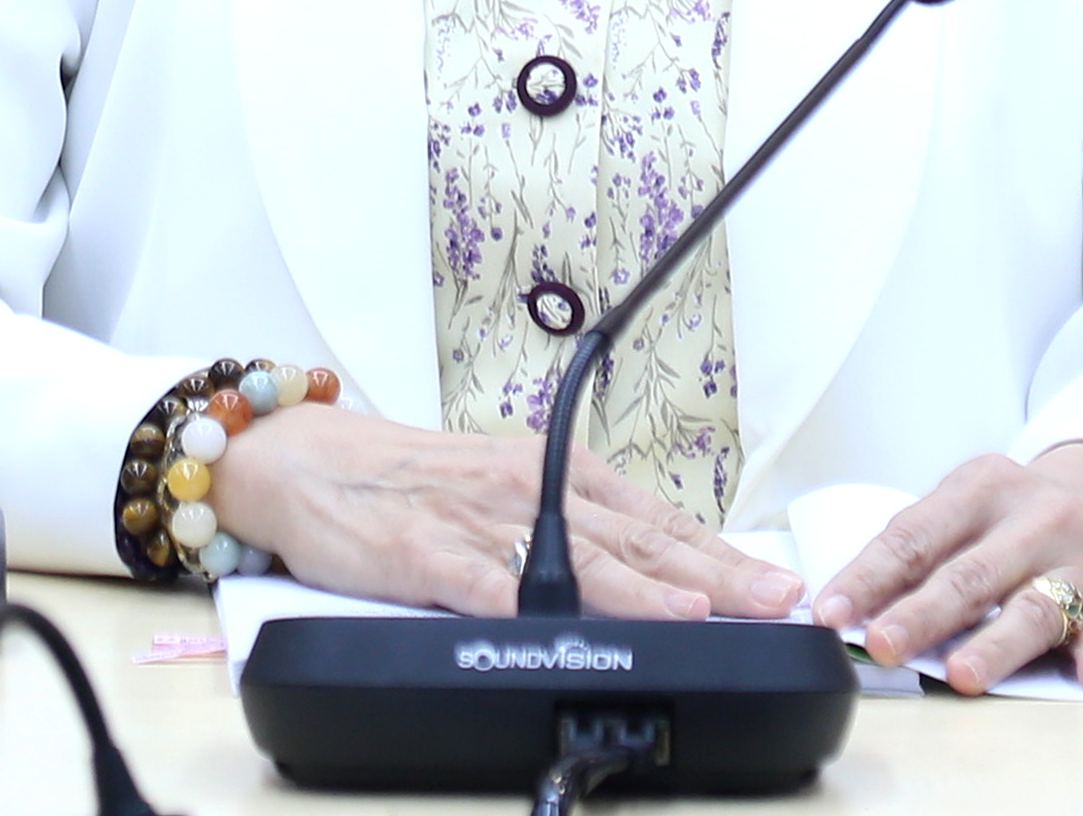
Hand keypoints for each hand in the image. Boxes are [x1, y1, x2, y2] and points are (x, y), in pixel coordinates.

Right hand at [210, 405, 803, 621]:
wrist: (307, 462)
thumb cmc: (410, 483)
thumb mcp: (504, 489)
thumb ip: (570, 530)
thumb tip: (654, 572)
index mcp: (553, 473)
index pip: (654, 520)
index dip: (719, 553)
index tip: (775, 582)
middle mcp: (527, 488)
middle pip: (634, 540)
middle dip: (711, 574)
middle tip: (773, 598)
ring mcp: (477, 521)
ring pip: (572, 558)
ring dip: (640, 588)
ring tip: (697, 610)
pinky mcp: (422, 552)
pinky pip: (476, 579)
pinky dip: (518, 597)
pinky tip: (554, 620)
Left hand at [809, 444, 1082, 693]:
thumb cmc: (1020, 514)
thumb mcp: (971, 505)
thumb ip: (923, 548)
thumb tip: (852, 608)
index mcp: (981, 488)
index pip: (914, 535)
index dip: (869, 577)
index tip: (831, 612)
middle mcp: (1032, 518)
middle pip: (969, 575)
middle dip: (922, 613)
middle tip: (882, 645)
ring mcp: (1078, 560)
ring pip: (1033, 606)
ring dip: (996, 644)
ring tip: (963, 675)